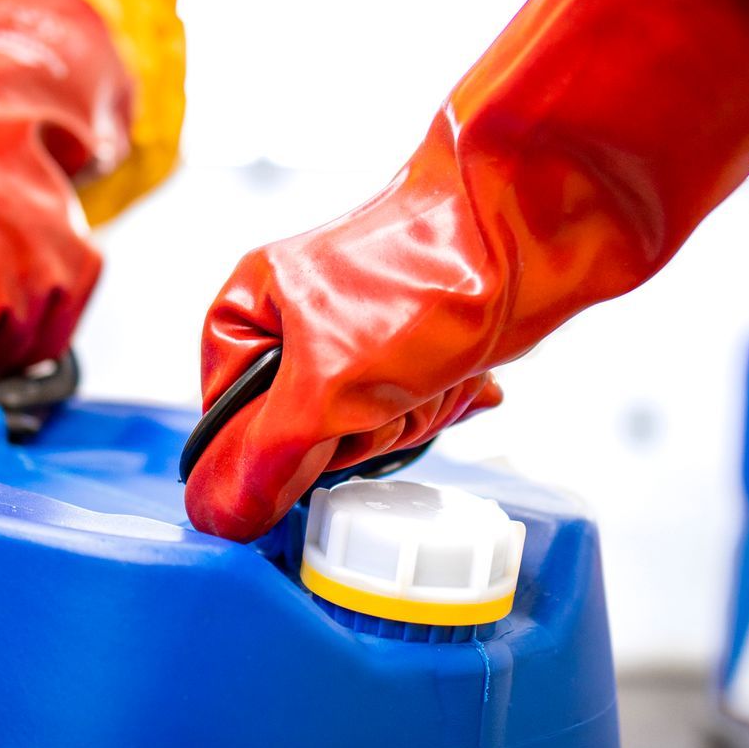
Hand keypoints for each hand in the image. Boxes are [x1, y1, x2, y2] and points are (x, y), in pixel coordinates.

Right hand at [184, 0, 748, 539]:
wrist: (532, 233)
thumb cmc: (428, 275)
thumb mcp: (327, 386)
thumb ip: (265, 459)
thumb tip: (216, 514)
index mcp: (250, 311)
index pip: (231, 427)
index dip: (283, 447)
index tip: (324, 430)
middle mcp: (297, 319)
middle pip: (302, 438)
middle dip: (359, 432)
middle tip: (388, 397)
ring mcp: (359, 334)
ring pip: (362, 432)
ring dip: (407, 420)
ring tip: (431, 377)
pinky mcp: (413, 346)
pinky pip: (410, 412)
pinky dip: (440, 404)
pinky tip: (460, 376)